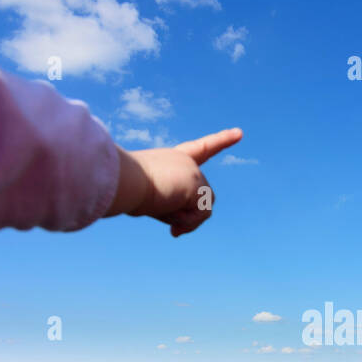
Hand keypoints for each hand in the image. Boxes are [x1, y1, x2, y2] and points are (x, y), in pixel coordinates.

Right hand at [108, 127, 242, 236]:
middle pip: (199, 198)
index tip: (239, 133)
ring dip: (183, 218)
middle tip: (158, 209)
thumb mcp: (149, 201)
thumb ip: (169, 212)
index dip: (220, 141)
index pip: (200, 149)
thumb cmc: (125, 189)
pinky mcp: (198, 183)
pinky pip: (202, 214)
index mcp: (172, 158)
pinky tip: (171, 214)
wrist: (121, 181)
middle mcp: (186, 162)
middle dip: (183, 214)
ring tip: (160, 207)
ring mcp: (193, 171)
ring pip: (202, 209)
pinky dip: (187, 221)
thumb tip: (180, 228)